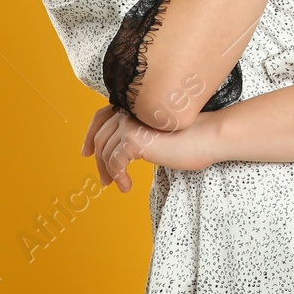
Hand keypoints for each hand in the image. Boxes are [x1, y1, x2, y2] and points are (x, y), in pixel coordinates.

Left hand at [83, 104, 218, 190]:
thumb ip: (140, 133)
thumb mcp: (158, 134)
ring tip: (120, 185)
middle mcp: (130, 111)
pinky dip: (118, 177)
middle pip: (100, 137)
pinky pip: (115, 162)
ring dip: (109, 173)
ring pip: (106, 152)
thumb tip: (122, 150)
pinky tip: (127, 187)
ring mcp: (130, 124)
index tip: (86, 152)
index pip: (102, 117)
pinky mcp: (134, 139)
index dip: (90, 134)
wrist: (207, 137)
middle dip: (98, 161)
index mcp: (135, 106)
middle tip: (103, 181)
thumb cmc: (190, 138)